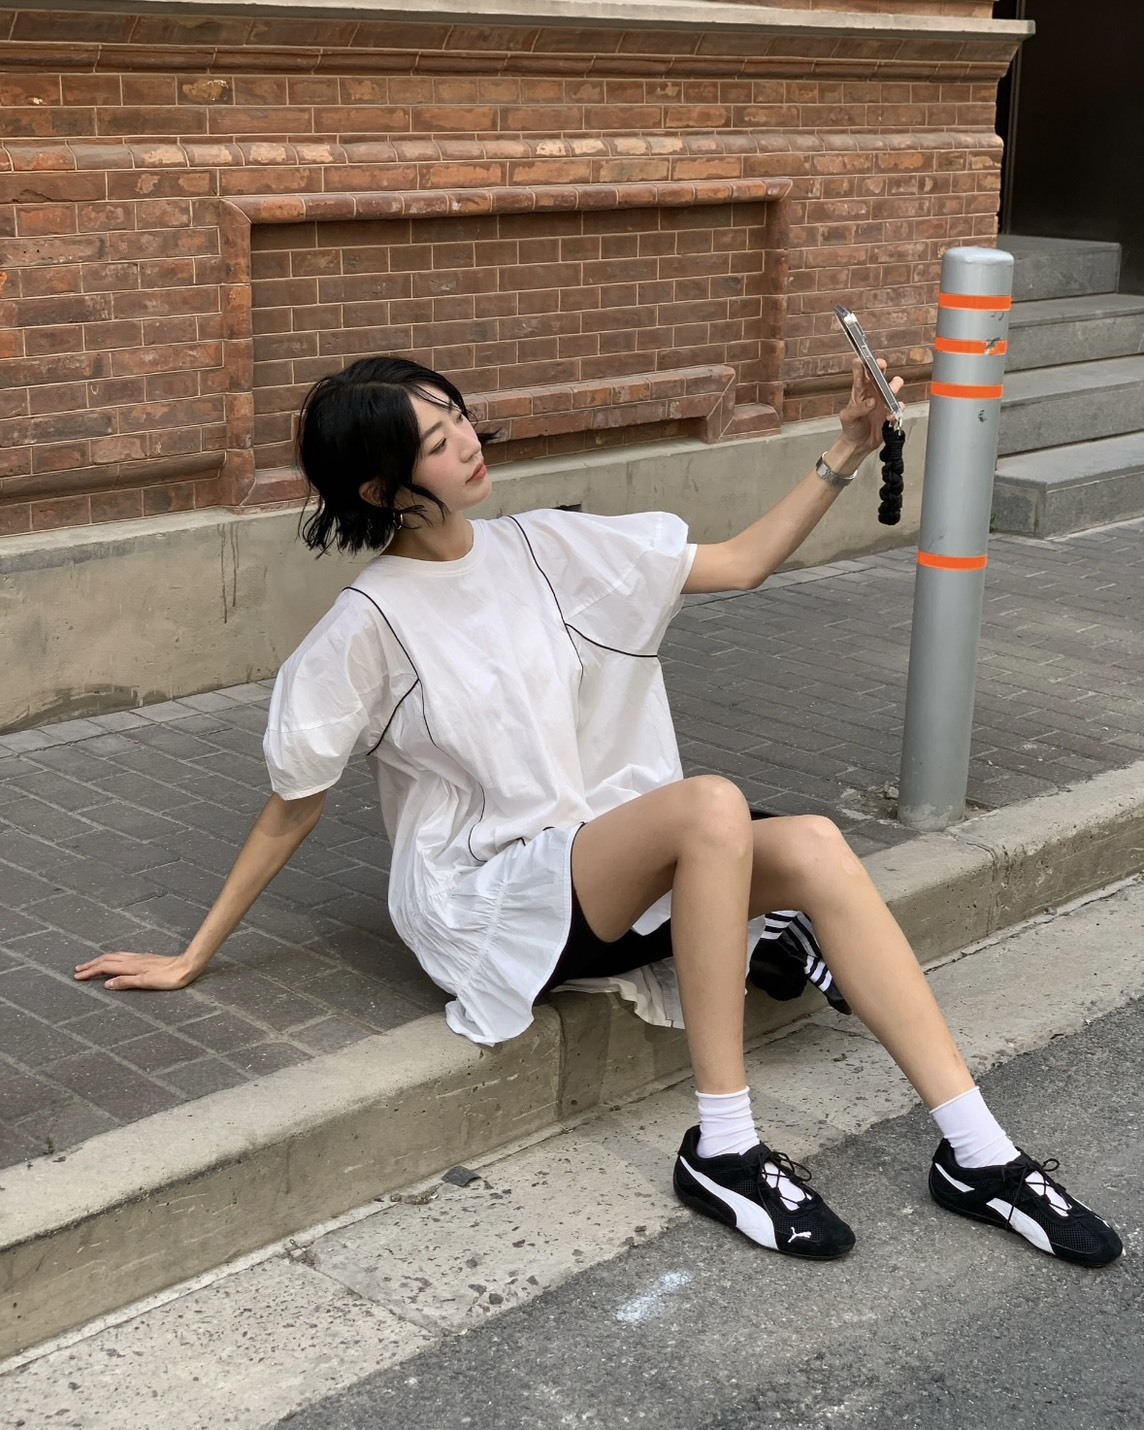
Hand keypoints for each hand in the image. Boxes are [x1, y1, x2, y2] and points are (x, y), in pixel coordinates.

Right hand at [74, 951, 198, 991]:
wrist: (187, 965)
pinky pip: (122, 956)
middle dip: (91, 965)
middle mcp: (132, 959)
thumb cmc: (170, 977)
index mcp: (131, 966)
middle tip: (77, 970)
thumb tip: (106, 984)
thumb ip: (126, 982)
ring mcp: (139, 958)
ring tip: (91, 965)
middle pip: (107, 959)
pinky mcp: (145, 958)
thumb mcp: (147, 982)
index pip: (104, 967)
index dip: (90, 972)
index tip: (77, 976)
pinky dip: (112, 958)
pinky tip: (114, 960)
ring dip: (100, 960)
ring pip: (114, 956)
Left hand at [836, 356, 905, 463]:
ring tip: (890, 392)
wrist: (859, 444)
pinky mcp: (890, 411)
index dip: (863, 364)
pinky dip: (896, 409)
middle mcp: (872, 392)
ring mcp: (883, 400)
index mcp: (859, 390)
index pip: (861, 372)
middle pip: (879, 373)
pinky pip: (899, 405)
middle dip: (881, 366)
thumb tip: (872, 402)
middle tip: (881, 365)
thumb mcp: (848, 418)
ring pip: (893, 385)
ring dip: (894, 386)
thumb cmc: (851, 428)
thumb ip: (858, 409)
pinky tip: (889, 416)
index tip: (864, 360)